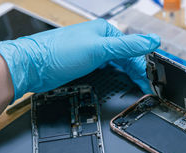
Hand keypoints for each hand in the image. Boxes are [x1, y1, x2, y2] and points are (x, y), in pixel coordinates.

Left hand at [0, 19, 159, 100]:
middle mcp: (100, 41)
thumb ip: (128, 46)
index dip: (144, 67)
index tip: (152, 81)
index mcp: (105, 32)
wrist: (33, 67)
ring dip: (129, 77)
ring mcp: (93, 54)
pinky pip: (108, 72)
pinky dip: (117, 79)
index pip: (133, 50)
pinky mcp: (86, 66)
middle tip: (148, 89)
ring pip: (118, 66)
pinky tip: (122, 84)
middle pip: (127, 58)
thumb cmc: (59, 53)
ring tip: (140, 88)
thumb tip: (152, 40)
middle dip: (138, 73)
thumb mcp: (99, 48)